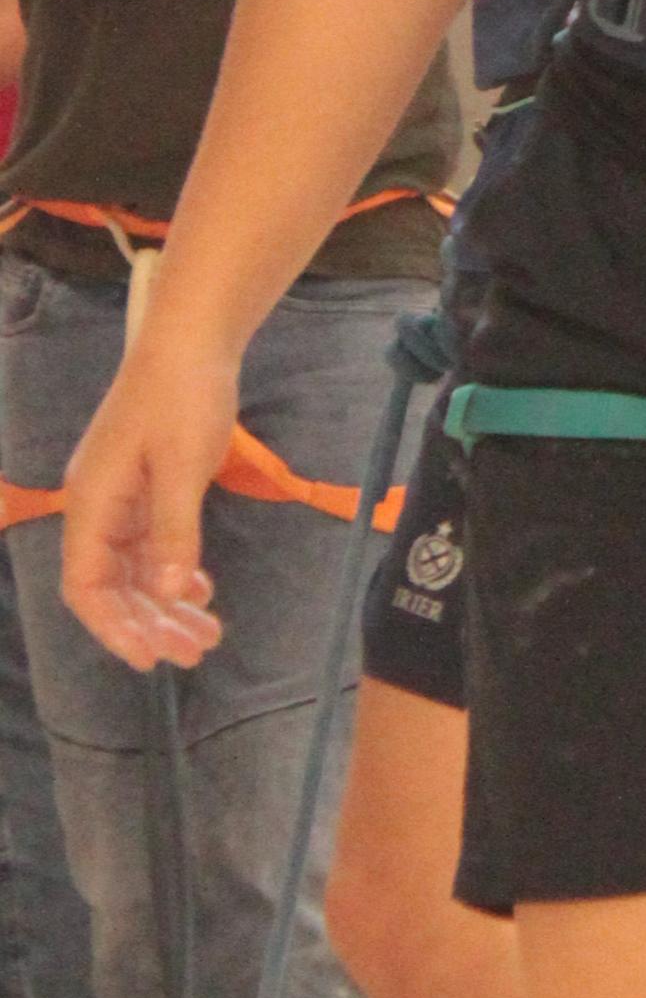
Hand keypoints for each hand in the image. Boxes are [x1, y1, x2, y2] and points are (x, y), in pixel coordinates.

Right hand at [56, 336, 242, 674]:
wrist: (194, 340)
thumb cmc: (184, 396)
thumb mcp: (184, 466)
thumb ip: (173, 531)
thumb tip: (164, 594)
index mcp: (91, 502)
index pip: (86, 585)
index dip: (114, 626)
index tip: (152, 657)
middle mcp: (98, 506)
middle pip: (112, 584)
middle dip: (150, 623)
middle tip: (197, 652)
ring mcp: (121, 497)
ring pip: (135, 569)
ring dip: (165, 603)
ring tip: (208, 633)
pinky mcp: (147, 487)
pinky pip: (151, 545)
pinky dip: (173, 571)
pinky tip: (200, 589)